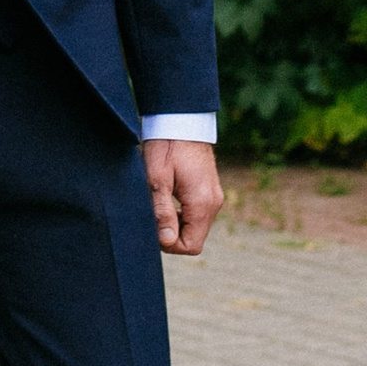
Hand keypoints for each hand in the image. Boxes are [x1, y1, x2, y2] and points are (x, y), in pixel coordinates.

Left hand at [143, 138, 221, 257]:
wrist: (181, 119)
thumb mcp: (157, 179)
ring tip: (159, 203)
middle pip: (193, 239)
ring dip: (176, 224)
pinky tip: (168, 198)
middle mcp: (213, 203)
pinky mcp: (209, 191)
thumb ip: (162, 211)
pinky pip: (197, 214)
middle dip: (171, 234)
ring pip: (195, 227)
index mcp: (202, 203)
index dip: (169, 244)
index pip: (191, 246)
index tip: (153, 226)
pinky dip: (182, 214)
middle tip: (153, 213)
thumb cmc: (167, 145)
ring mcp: (213, 197)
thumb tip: (166, 241)